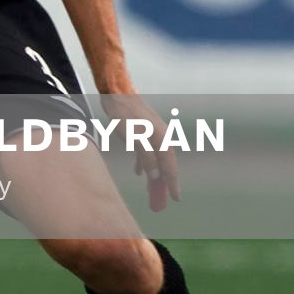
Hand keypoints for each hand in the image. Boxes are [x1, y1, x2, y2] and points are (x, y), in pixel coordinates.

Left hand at [103, 93, 179, 211]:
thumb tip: (154, 176)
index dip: (172, 184)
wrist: (117, 91)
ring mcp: (152, 133)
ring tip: (151, 191)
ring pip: (156, 159)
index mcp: (162, 139)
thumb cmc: (124, 114)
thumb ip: (145, 157)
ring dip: (154, 175)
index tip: (176, 199)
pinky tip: (139, 172)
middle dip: (163, 184)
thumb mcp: (133, 137)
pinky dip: (144, 163)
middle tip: (160, 203)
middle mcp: (161, 137)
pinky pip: (147, 151)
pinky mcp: (143, 130)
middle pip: (164, 165)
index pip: (169, 167)